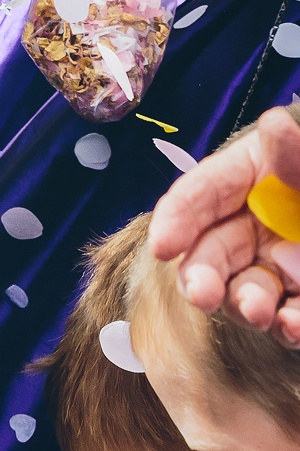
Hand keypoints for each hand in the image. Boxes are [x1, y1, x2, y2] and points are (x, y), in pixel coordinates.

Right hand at [150, 105, 299, 344]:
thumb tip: (274, 125)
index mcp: (258, 174)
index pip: (204, 191)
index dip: (179, 216)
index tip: (164, 243)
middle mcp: (264, 220)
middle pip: (216, 246)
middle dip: (203, 271)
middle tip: (201, 295)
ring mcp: (286, 263)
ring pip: (247, 286)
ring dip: (246, 302)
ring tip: (261, 312)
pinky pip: (290, 314)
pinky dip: (289, 323)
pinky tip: (293, 324)